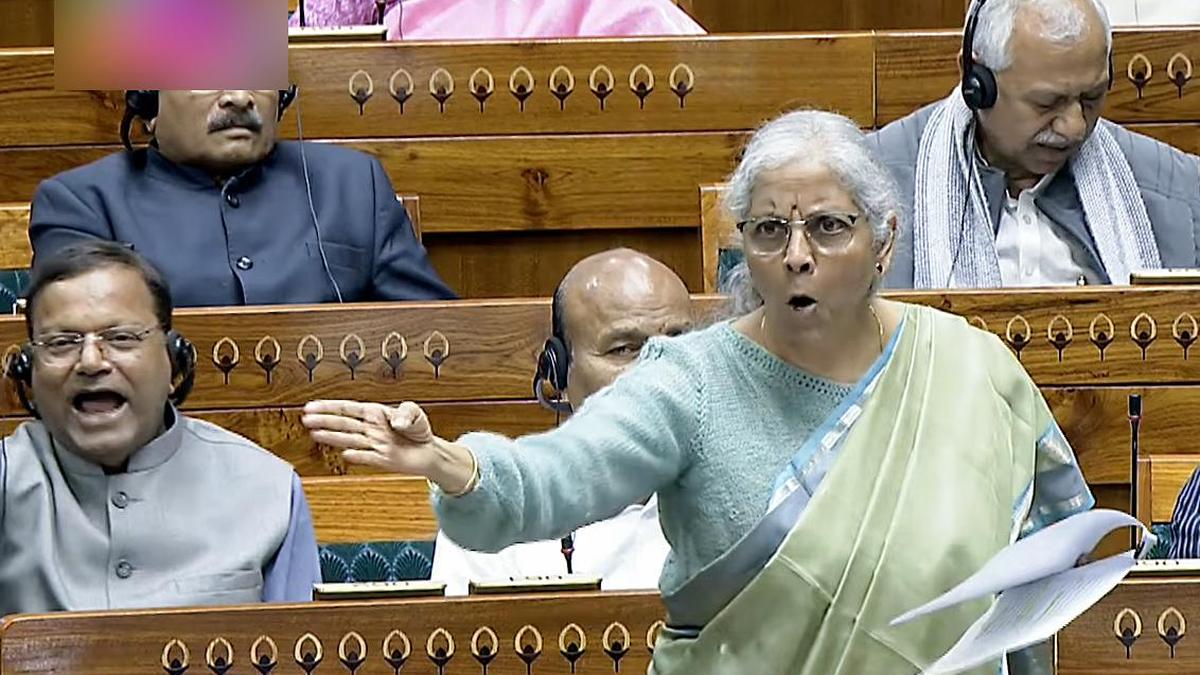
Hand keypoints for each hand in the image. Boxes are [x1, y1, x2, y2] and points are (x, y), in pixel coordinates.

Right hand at [301, 400, 474, 491]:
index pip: (348, 408)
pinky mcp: (381, 459)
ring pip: (349, 439)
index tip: (312, 406)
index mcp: (376, 413)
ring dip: (332, 436)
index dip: (329, 407)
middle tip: (306, 419)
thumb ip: (406, 414)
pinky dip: (357, 456)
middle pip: (343, 423)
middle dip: (324, 421)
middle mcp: (371, 428)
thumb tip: (398, 421)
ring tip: (314, 433)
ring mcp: (374, 444)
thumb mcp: (415, 413)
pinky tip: (345, 455)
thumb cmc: (420, 429)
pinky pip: (367, 457)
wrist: (429, 451)